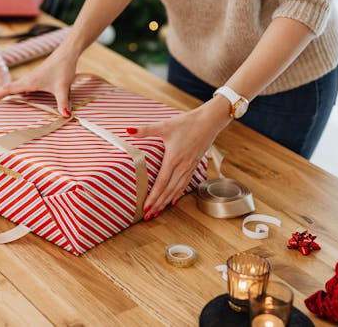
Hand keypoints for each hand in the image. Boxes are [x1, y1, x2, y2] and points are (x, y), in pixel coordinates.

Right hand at [0, 45, 78, 115]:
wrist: (67, 53)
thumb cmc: (63, 68)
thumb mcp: (63, 87)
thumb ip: (62, 103)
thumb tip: (65, 116)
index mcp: (29, 82)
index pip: (7, 90)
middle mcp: (27, 80)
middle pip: (7, 89)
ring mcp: (31, 79)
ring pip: (13, 88)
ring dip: (3, 94)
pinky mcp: (37, 78)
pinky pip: (21, 87)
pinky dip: (14, 92)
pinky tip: (16, 97)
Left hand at [129, 95, 231, 219]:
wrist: (209, 121)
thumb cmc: (187, 123)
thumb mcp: (164, 126)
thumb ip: (145, 130)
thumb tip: (127, 130)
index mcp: (173, 159)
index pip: (161, 183)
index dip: (153, 197)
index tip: (146, 207)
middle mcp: (182, 166)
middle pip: (168, 190)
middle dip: (158, 204)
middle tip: (148, 216)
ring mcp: (189, 167)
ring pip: (177, 189)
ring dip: (167, 202)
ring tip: (158, 212)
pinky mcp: (193, 165)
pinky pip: (185, 183)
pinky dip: (178, 193)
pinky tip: (173, 200)